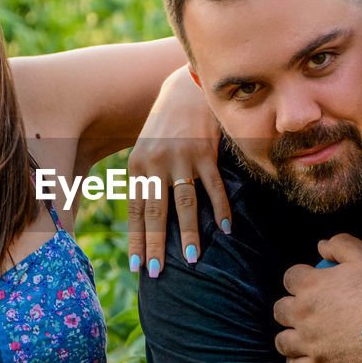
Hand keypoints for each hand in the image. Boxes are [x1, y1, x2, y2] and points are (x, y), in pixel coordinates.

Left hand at [126, 67, 229, 277]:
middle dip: (156, 245)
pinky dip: (221, 209)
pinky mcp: (206, 152)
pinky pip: (214, 187)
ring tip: (192, 258)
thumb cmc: (166, 126)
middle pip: (155, 212)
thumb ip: (146, 179)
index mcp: (137, 166)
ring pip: (185, 203)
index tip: (136, 265)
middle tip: (157, 273)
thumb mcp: (146, 149)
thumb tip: (146, 219)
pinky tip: (226, 229)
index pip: (135, 210)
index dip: (136, 239)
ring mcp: (182, 157)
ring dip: (189, 232)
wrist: (186, 89)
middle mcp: (156, 163)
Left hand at [274, 234, 361, 362]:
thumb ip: (339, 244)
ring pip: (282, 341)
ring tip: (304, 334)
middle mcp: (303, 315)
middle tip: (310, 309)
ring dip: (290, 336)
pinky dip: (297, 362)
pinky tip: (305, 357)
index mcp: (310, 286)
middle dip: (291, 307)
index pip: (289, 278)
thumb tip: (321, 246)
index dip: (301, 278)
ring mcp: (310, 343)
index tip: (314, 283)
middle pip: (280, 310)